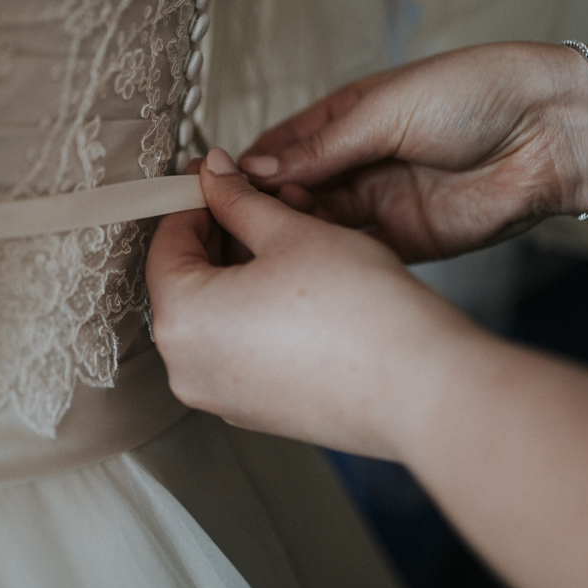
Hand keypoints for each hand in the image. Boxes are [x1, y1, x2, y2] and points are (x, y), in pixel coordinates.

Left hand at [147, 149, 492, 459]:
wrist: (421, 388)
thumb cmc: (360, 313)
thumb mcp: (291, 232)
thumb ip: (239, 199)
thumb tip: (213, 176)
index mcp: (181, 321)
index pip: (166, 242)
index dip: (193, 198)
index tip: (216, 177)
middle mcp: (188, 368)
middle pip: (189, 280)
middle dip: (224, 234)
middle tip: (261, 201)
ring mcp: (222, 397)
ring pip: (217, 314)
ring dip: (245, 270)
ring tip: (293, 238)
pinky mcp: (257, 411)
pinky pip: (241, 349)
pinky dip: (259, 312)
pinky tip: (303, 286)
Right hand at [236, 42, 587, 262]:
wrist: (552, 132)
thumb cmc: (474, 95)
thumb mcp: (386, 109)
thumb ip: (323, 147)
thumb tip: (258, 169)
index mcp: (346, 118)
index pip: (279, 148)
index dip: (244, 170)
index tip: (207, 191)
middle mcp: (357, 163)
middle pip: (291, 194)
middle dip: (260, 210)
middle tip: (230, 228)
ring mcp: (380, 204)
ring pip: (317, 229)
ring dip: (289, 238)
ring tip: (258, 249)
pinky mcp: (406, 241)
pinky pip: (355, 256)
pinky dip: (327, 263)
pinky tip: (299, 270)